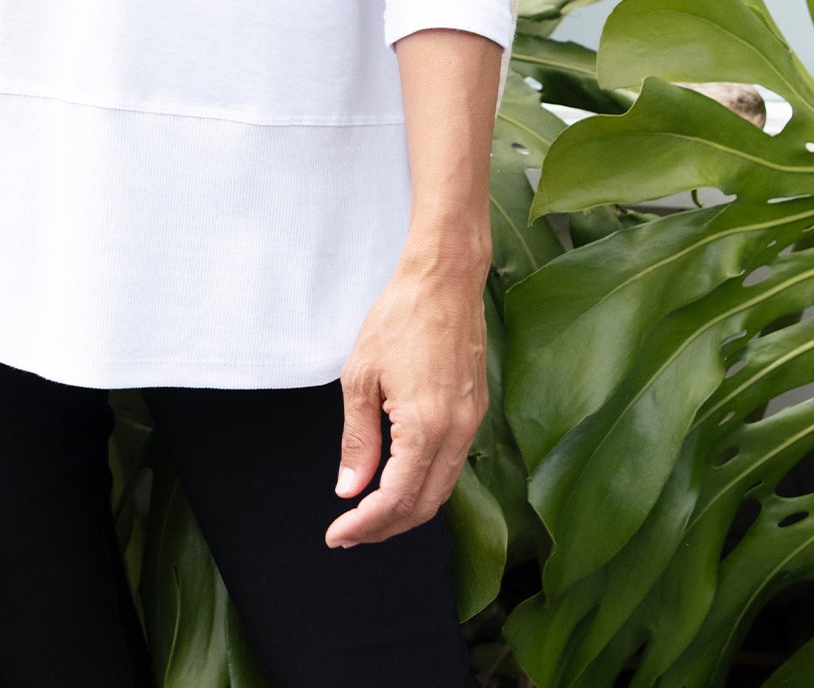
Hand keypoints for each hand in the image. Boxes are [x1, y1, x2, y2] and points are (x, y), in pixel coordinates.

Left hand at [327, 247, 488, 547]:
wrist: (445, 279)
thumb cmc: (400, 318)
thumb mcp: (361, 376)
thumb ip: (357, 439)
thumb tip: (349, 488)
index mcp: (426, 427)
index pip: (395, 499)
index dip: (364, 525)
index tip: (337, 535)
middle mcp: (456, 432)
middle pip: (424, 505)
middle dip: (385, 527)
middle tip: (349, 533)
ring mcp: (472, 423)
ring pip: (442, 489)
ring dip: (406, 509)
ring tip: (368, 514)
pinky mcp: (476, 411)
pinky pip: (452, 464)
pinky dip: (425, 483)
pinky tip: (399, 479)